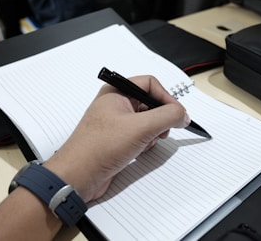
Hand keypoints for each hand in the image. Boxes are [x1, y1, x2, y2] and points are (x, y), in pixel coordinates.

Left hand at [44, 75, 189, 201]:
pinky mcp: (116, 140)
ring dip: (153, 132)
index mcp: (116, 92)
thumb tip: (183, 114)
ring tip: (147, 143)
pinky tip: (138, 151)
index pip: (150, 84)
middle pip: (150, 103)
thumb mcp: (141, 127)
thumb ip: (167, 116)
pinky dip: (144, 143)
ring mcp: (115, 123)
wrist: (78, 176)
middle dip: (160, 118)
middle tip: (164, 130)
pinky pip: (139, 135)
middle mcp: (115, 104)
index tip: (178, 114)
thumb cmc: (99, 147)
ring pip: (146, 121)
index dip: (167, 97)